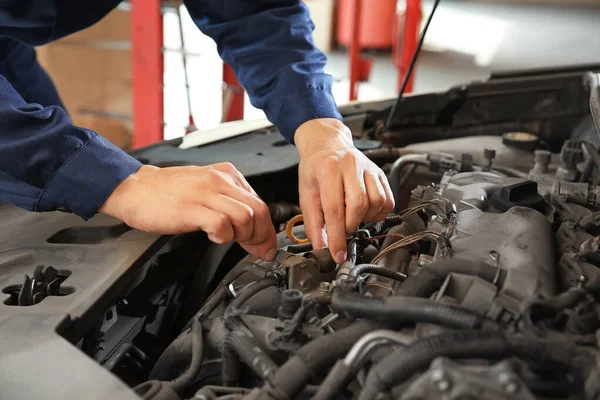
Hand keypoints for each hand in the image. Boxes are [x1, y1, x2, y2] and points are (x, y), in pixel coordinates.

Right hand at [99, 163, 277, 260]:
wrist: (135, 188)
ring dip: (242, 236)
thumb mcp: (206, 190)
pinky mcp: (191, 207)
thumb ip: (230, 205)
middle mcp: (220, 179)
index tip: (266, 246)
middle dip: (261, 236)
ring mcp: (205, 192)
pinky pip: (221, 224)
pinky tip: (212, 236)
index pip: (259, 203)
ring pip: (245, 217)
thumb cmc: (168, 193)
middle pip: (258, 211)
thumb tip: (253, 230)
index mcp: (226, 174)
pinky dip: (222, 236)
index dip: (267, 230)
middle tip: (254, 249)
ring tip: (227, 239)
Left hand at [296, 118, 394, 263]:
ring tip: (353, 217)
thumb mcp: (306, 193)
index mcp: (328, 169)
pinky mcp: (380, 173)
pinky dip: (378, 213)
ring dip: (366, 219)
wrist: (327, 145)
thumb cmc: (316, 169)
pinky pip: (388, 200)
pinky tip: (365, 212)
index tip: (338, 254)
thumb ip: (313, 222)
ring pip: (377, 202)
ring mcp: (369, 168)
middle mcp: (351, 165)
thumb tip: (320, 248)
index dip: (337, 236)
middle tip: (342, 228)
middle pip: (359, 205)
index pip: (335, 209)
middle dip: (350, 225)